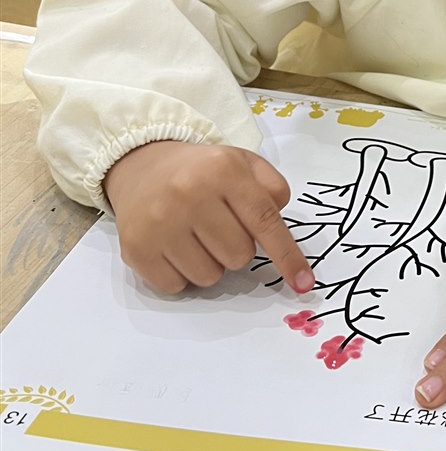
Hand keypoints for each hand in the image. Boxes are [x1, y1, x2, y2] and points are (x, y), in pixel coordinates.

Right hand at [104, 141, 313, 295]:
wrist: (142, 165)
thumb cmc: (203, 171)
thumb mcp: (244, 164)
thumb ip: (274, 191)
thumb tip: (281, 239)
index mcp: (223, 170)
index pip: (264, 221)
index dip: (287, 256)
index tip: (304, 283)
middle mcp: (188, 194)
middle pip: (239, 256)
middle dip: (237, 247)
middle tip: (219, 225)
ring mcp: (159, 223)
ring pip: (210, 276)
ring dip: (210, 263)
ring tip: (196, 235)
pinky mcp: (136, 248)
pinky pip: (178, 286)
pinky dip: (182, 273)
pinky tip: (174, 246)